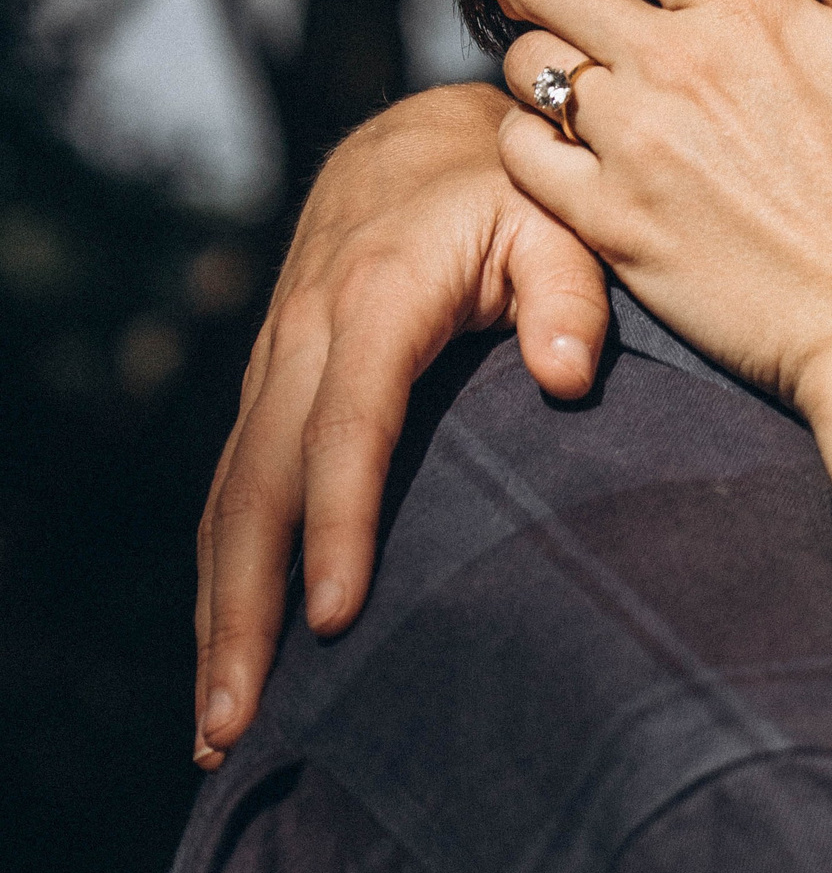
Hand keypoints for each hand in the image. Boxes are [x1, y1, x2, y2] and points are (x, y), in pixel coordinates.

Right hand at [194, 88, 605, 766]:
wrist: (430, 146)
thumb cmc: (519, 194)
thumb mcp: (563, 220)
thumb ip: (573, 295)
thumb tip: (568, 377)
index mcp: (375, 297)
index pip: (349, 422)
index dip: (337, 520)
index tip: (334, 617)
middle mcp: (304, 335)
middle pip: (259, 484)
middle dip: (242, 608)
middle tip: (241, 718)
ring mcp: (276, 367)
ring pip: (230, 501)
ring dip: (218, 615)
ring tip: (223, 726)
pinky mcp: (273, 394)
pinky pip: (236, 493)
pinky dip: (224, 578)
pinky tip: (230, 661)